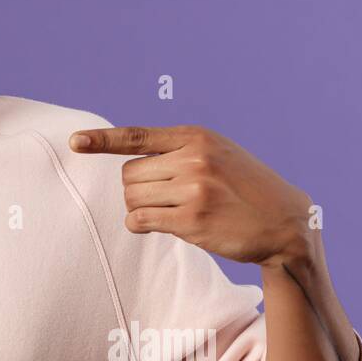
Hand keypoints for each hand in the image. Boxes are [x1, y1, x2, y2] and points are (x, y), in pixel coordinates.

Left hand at [68, 124, 311, 267]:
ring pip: (132, 198)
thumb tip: (129, 162)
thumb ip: (179, 151)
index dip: (102, 140)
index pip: (137, 136)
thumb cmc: (245, 187)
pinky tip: (156, 225)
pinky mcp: (192, 220)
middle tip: (161, 198)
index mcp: (196, 137)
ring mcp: (193, 190)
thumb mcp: (218, 153)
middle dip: (136, 189)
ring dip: (140, 208)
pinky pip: (141, 220)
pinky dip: (140, 224)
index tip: (75, 142)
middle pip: (128, 174)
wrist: (286, 222)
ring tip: (166, 211)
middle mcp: (193, 159)